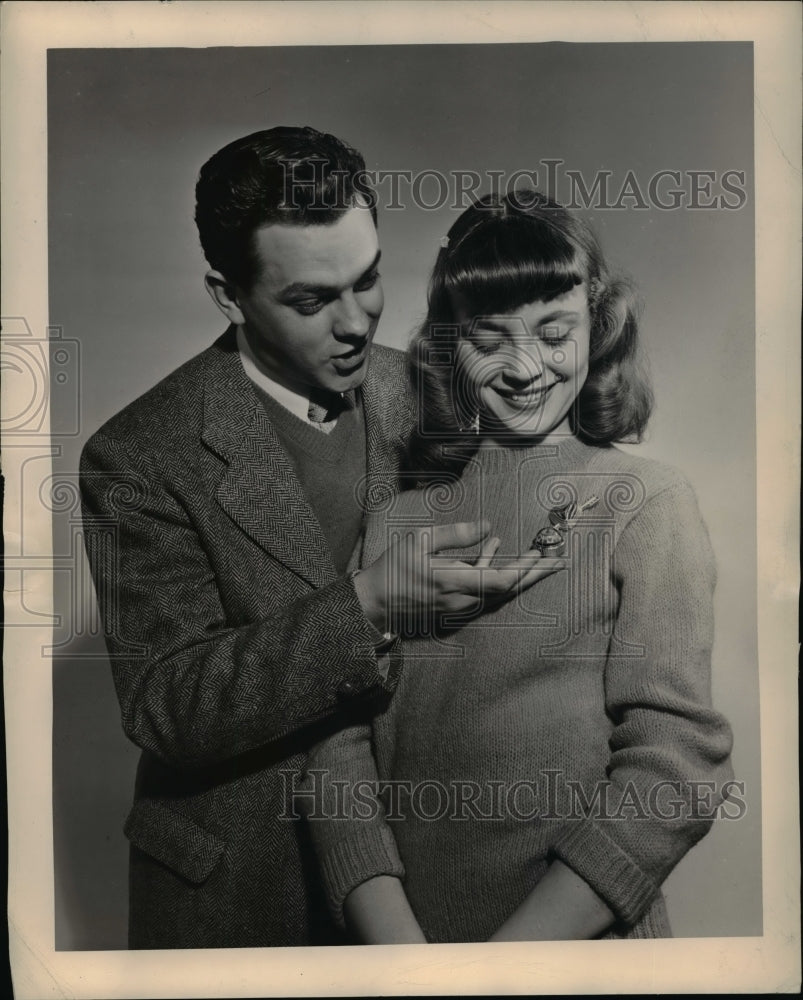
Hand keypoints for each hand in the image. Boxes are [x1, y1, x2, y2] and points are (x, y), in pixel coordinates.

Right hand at [353, 521, 564, 633]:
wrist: (376, 602)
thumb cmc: (394, 568)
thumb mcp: (419, 541)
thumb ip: (455, 534)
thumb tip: (487, 527)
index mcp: (455, 582)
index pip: (503, 580)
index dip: (529, 569)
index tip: (547, 556)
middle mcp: (463, 600)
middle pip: (509, 588)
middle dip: (535, 572)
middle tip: (558, 558)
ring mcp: (460, 607)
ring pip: (498, 589)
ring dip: (517, 570)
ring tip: (533, 551)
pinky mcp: (456, 606)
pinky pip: (484, 590)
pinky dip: (494, 571)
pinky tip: (493, 548)